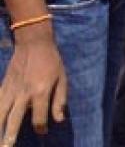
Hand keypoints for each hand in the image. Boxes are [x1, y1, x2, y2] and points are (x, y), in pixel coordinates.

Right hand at [0, 24, 66, 140]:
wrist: (34, 44)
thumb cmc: (52, 62)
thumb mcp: (63, 79)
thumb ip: (60, 100)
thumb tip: (59, 120)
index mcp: (41, 91)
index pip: (39, 116)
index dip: (41, 126)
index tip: (42, 131)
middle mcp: (24, 93)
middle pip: (14, 118)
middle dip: (9, 136)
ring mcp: (11, 90)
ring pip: (1, 112)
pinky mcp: (3, 86)